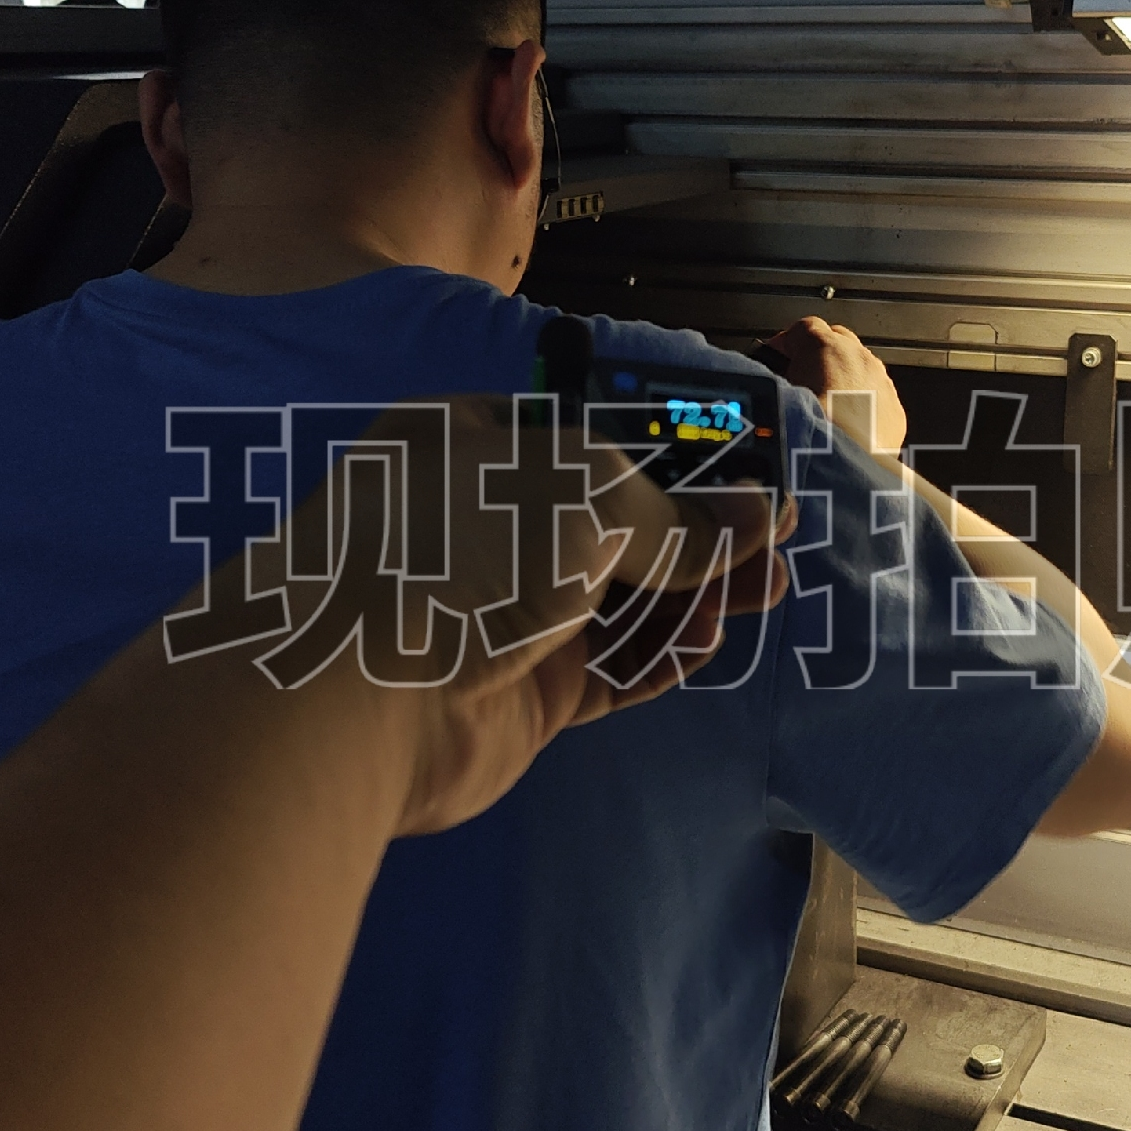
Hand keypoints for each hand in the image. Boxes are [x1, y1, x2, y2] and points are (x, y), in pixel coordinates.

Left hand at [365, 397, 793, 835]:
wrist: (357, 692)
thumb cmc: (464, 550)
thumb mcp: (587, 499)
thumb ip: (678, 515)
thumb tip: (757, 512)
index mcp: (477, 442)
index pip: (591, 437)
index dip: (676, 454)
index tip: (749, 471)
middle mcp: (486, 524)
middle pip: (615, 524)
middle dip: (699, 533)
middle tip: (773, 545)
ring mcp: (501, 612)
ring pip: (620, 601)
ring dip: (693, 596)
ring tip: (762, 592)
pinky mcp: (519, 693)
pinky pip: (606, 670)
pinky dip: (659, 658)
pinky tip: (704, 645)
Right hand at [762, 317, 906, 456]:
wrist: (842, 465)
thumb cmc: (807, 430)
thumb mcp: (772, 393)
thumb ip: (769, 376)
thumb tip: (761, 377)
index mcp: (824, 346)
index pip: (806, 328)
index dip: (790, 344)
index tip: (780, 359)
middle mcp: (857, 357)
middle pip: (839, 342)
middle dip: (821, 357)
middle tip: (803, 381)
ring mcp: (880, 382)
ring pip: (862, 369)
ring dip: (845, 381)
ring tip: (826, 409)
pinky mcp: (894, 410)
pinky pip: (879, 397)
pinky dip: (865, 406)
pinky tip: (848, 428)